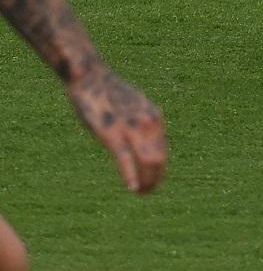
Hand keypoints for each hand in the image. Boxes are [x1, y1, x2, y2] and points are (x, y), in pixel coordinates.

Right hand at [67, 64, 166, 194]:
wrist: (92, 77)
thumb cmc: (110, 94)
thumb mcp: (135, 108)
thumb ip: (143, 124)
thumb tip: (146, 140)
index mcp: (155, 119)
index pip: (162, 153)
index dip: (159, 171)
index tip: (152, 183)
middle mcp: (149, 124)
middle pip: (158, 161)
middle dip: (154, 180)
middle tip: (146, 193)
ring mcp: (131, 128)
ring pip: (147, 162)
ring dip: (146, 181)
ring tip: (141, 193)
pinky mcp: (112, 133)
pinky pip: (125, 158)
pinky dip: (131, 175)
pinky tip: (132, 187)